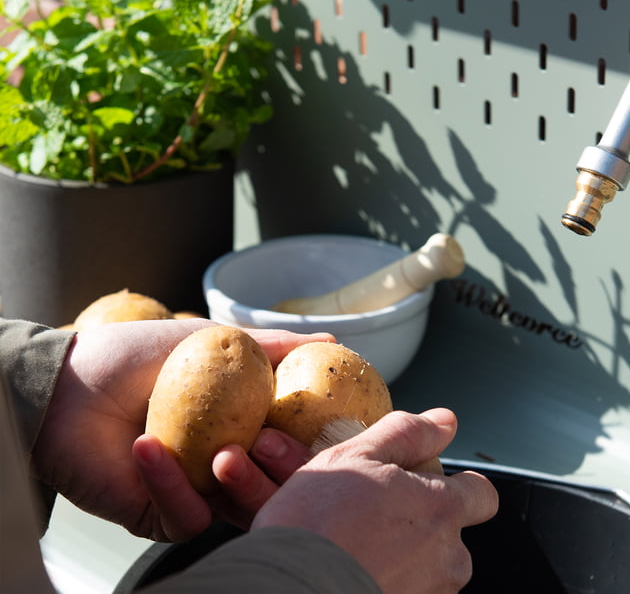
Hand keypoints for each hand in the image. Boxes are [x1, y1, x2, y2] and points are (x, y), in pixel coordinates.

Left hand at [33, 319, 331, 541]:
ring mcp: (191, 489)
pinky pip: (184, 514)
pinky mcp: (157, 514)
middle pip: (269, 484)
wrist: (70, 380)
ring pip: (235, 507)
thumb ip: (274, 346)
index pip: (285, 446)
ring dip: (235, 481)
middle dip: (279, 471)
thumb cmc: (139, 354)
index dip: (305, 444)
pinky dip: (170, 483)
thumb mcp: (217, 341)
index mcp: (238, 426)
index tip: (321, 429)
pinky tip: (147, 446)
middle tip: (270, 442)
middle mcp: (220, 461)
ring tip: (220, 450)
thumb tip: (333, 341)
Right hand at [251, 408, 498, 593]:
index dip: (458, 484)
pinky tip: (352, 569)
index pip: (482, 494)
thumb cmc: (317, 522)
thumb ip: (407, 433)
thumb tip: (445, 421)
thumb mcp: (355, 455)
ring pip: (429, 568)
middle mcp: (446, 558)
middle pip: (451, 534)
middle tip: (372, 515)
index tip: (423, 483)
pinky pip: (408, 590)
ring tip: (355, 545)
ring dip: (402, 556)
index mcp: (441, 508)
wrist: (285, 590)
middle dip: (421, 523)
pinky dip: (387, 580)